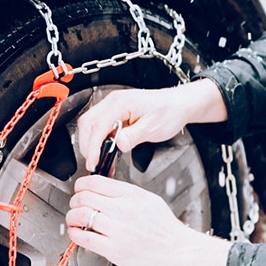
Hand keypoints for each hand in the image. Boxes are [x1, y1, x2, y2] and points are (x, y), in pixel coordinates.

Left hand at [66, 175, 230, 265]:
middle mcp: (123, 210)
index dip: (80, 186)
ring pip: (80, 216)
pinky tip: (77, 233)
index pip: (94, 182)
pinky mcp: (114, 249)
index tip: (79, 191)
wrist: (179, 250)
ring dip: (71, 217)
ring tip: (74, 220)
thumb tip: (103, 190)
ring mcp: (118, 230)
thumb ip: (126, 193)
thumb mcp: (149, 200)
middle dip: (74, 201)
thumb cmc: (166, 228)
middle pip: (83, 197)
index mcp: (132, 195)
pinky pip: (84, 238)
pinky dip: (75, 234)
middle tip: (75, 206)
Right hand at [76, 78, 226, 171]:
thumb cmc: (169, 111)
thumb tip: (118, 144)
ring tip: (99, 160)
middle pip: (88, 123)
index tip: (93, 162)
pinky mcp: (115, 112)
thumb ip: (134, 136)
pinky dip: (99, 140)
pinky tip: (105, 151)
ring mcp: (113, 106)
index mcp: (121, 103)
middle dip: (87, 145)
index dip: (92, 147)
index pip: (98, 126)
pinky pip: (100, 126)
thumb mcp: (153, 127)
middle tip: (94, 163)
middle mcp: (113, 101)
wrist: (178, 104)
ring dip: (91, 143)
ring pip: (91, 124)